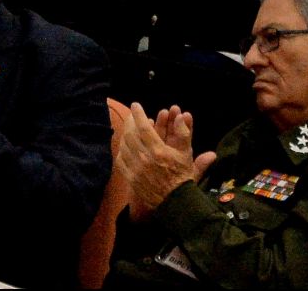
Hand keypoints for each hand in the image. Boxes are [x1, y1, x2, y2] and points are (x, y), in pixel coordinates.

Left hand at [118, 103, 197, 220]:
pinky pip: (121, 159)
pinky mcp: (130, 177)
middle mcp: (144, 159)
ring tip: (129, 128)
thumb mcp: (186, 154)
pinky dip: (122, 149)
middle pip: (130, 134)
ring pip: (124, 145)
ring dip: (126, 134)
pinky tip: (126, 145)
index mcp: (159, 152)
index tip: (136, 105)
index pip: (143, 128)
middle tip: (132, 115)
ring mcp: (135, 169)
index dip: (138, 114)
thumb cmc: (182, 176)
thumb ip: (185, 134)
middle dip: (130, 121)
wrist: (175, 202)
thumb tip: (183, 115)